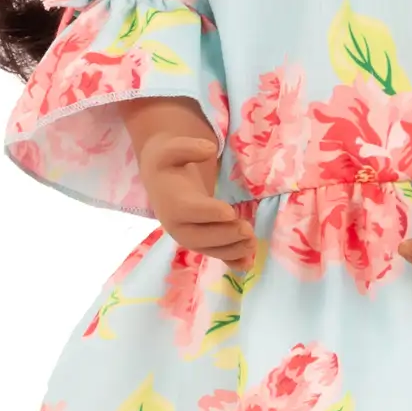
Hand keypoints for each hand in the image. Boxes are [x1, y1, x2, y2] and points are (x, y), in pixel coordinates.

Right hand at [135, 132, 255, 267]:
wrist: (159, 179)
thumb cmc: (168, 163)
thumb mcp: (172, 148)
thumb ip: (188, 147)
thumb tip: (208, 149)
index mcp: (171, 202)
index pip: (190, 210)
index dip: (209, 212)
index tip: (229, 211)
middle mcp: (177, 225)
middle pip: (200, 237)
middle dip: (224, 235)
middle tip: (247, 229)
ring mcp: (188, 236)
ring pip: (209, 249)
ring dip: (231, 250)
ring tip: (252, 243)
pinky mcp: (199, 242)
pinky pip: (214, 255)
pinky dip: (230, 262)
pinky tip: (247, 264)